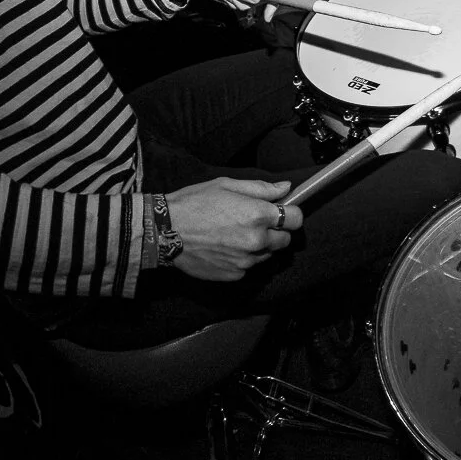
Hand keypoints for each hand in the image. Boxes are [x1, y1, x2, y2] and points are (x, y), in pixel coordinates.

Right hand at [163, 177, 304, 281]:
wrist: (164, 231)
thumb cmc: (194, 203)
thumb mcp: (227, 185)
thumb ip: (261, 188)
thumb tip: (286, 188)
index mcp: (259, 215)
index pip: (296, 219)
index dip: (290, 214)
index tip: (282, 212)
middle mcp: (257, 240)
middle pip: (285, 240)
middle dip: (275, 231)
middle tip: (255, 223)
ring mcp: (246, 260)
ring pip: (267, 254)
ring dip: (259, 246)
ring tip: (235, 235)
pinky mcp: (234, 274)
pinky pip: (248, 266)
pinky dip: (242, 259)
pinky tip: (224, 248)